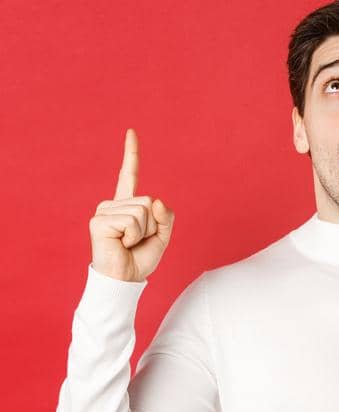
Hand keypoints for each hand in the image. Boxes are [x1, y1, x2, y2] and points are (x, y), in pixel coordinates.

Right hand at [87, 128, 175, 282]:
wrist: (125, 279)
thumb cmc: (140, 258)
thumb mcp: (162, 236)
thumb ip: (165, 217)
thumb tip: (155, 201)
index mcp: (126, 205)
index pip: (129, 175)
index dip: (131, 154)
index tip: (131, 132)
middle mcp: (112, 204)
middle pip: (147, 202)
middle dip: (152, 225)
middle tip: (137, 241)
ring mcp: (103, 211)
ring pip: (142, 211)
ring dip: (143, 232)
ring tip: (128, 243)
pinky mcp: (99, 221)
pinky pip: (132, 221)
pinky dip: (133, 236)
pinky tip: (121, 244)